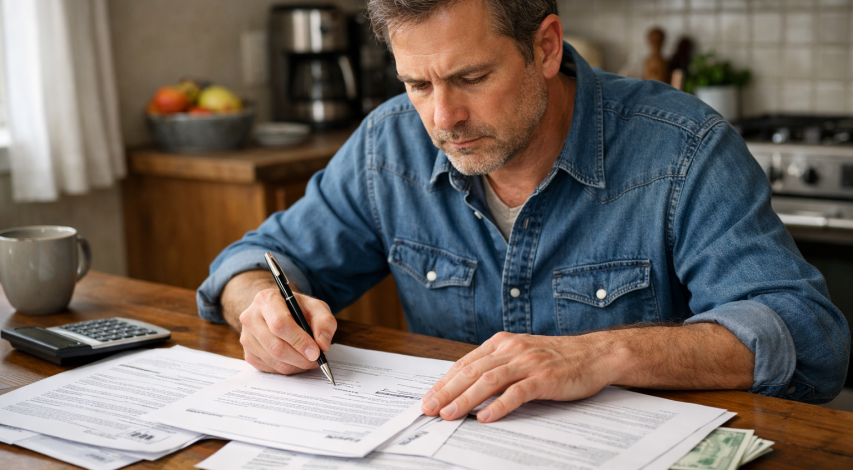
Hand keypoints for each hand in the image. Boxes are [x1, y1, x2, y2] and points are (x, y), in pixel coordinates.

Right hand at [238, 288, 336, 374]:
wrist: (275, 311)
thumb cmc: (296, 308)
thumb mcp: (315, 306)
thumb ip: (324, 321)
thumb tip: (322, 344)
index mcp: (266, 300)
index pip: (280, 324)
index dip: (299, 341)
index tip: (316, 351)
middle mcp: (251, 318)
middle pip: (275, 347)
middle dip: (300, 358)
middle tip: (317, 360)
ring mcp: (246, 337)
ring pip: (273, 360)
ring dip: (296, 365)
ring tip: (310, 360)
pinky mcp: (248, 353)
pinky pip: (269, 368)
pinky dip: (287, 368)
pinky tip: (297, 360)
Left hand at [421, 331, 618, 422]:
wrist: (594, 354)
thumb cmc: (557, 358)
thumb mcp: (521, 354)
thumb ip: (497, 365)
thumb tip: (466, 387)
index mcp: (502, 342)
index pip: (465, 363)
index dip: (444, 382)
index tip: (429, 397)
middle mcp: (512, 349)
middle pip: (472, 371)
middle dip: (447, 391)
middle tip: (429, 408)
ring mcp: (528, 363)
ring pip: (489, 380)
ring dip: (466, 399)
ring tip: (449, 414)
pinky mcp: (544, 378)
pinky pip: (517, 393)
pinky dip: (499, 406)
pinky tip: (485, 417)